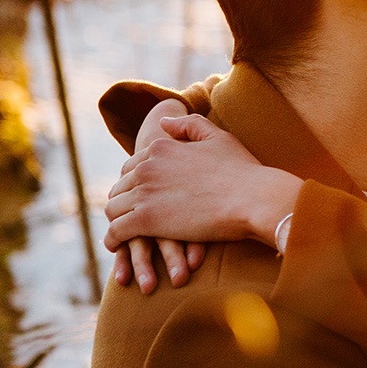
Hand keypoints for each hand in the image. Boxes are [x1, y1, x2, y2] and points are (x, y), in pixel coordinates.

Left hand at [105, 113, 301, 257]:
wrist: (253, 198)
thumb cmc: (242, 170)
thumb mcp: (218, 137)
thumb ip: (188, 125)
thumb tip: (162, 121)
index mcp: (161, 147)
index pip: (132, 166)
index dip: (135, 182)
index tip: (141, 195)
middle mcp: (147, 167)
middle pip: (120, 187)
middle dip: (123, 202)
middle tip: (130, 217)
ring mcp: (144, 193)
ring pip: (113, 209)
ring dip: (117, 221)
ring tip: (123, 234)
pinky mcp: (146, 220)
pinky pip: (116, 231)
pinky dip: (112, 240)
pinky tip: (117, 246)